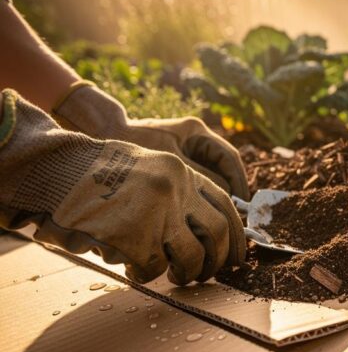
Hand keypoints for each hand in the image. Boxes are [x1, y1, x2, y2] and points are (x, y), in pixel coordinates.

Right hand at [0, 90, 244, 284]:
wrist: (57, 169)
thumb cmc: (100, 176)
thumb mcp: (148, 170)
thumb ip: (178, 194)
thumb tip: (208, 234)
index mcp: (180, 171)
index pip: (225, 204)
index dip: (236, 235)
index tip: (240, 256)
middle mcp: (175, 189)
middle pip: (217, 234)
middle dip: (219, 260)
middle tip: (208, 274)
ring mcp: (156, 212)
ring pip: (192, 256)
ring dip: (188, 273)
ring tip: (177, 277)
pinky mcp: (135, 235)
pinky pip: (155, 267)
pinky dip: (148, 275)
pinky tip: (137, 271)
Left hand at [52, 82, 249, 199]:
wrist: (100, 132)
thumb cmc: (131, 144)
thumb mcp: (168, 166)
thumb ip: (198, 180)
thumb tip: (226, 199)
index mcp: (196, 132)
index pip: (229, 158)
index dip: (239, 182)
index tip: (242, 205)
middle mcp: (195, 138)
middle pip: (224, 168)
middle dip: (230, 192)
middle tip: (232, 217)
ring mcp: (186, 149)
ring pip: (212, 176)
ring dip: (216, 196)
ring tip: (218, 219)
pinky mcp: (176, 161)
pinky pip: (197, 180)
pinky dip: (201, 196)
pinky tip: (198, 214)